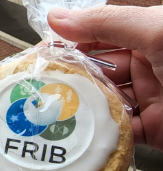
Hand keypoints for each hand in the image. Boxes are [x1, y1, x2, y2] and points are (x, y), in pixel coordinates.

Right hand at [48, 5, 162, 150]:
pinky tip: (86, 132)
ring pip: (105, 102)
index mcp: (148, 36)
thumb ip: (105, 23)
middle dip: (71, 79)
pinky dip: (104, 133)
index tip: (40, 55)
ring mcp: (150, 98)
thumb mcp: (157, 31)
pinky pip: (121, 131)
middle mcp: (147, 65)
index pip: (97, 36)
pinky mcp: (154, 129)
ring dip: (84, 108)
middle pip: (97, 72)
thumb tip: (58, 17)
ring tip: (57, 112)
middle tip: (41, 88)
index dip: (68, 44)